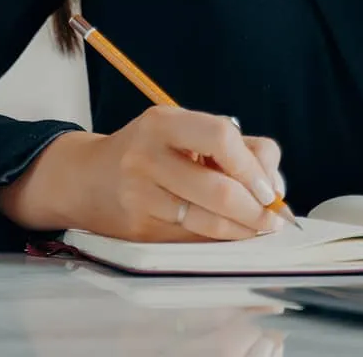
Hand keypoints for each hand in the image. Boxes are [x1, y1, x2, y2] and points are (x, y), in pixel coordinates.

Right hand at [0, 106, 286, 241]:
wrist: (87, 178)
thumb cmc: (150, 151)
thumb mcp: (184, 131)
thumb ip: (234, 146)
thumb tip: (275, 183)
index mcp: (163, 122)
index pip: (220, 136)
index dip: (251, 166)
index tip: (269, 188)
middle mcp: (147, 155)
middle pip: (217, 188)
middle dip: (254, 209)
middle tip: (273, 219)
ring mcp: (139, 194)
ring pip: (205, 220)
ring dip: (241, 230)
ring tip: (258, 229)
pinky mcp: (138, 227)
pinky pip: (189, 238)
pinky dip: (218, 240)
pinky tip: (231, 236)